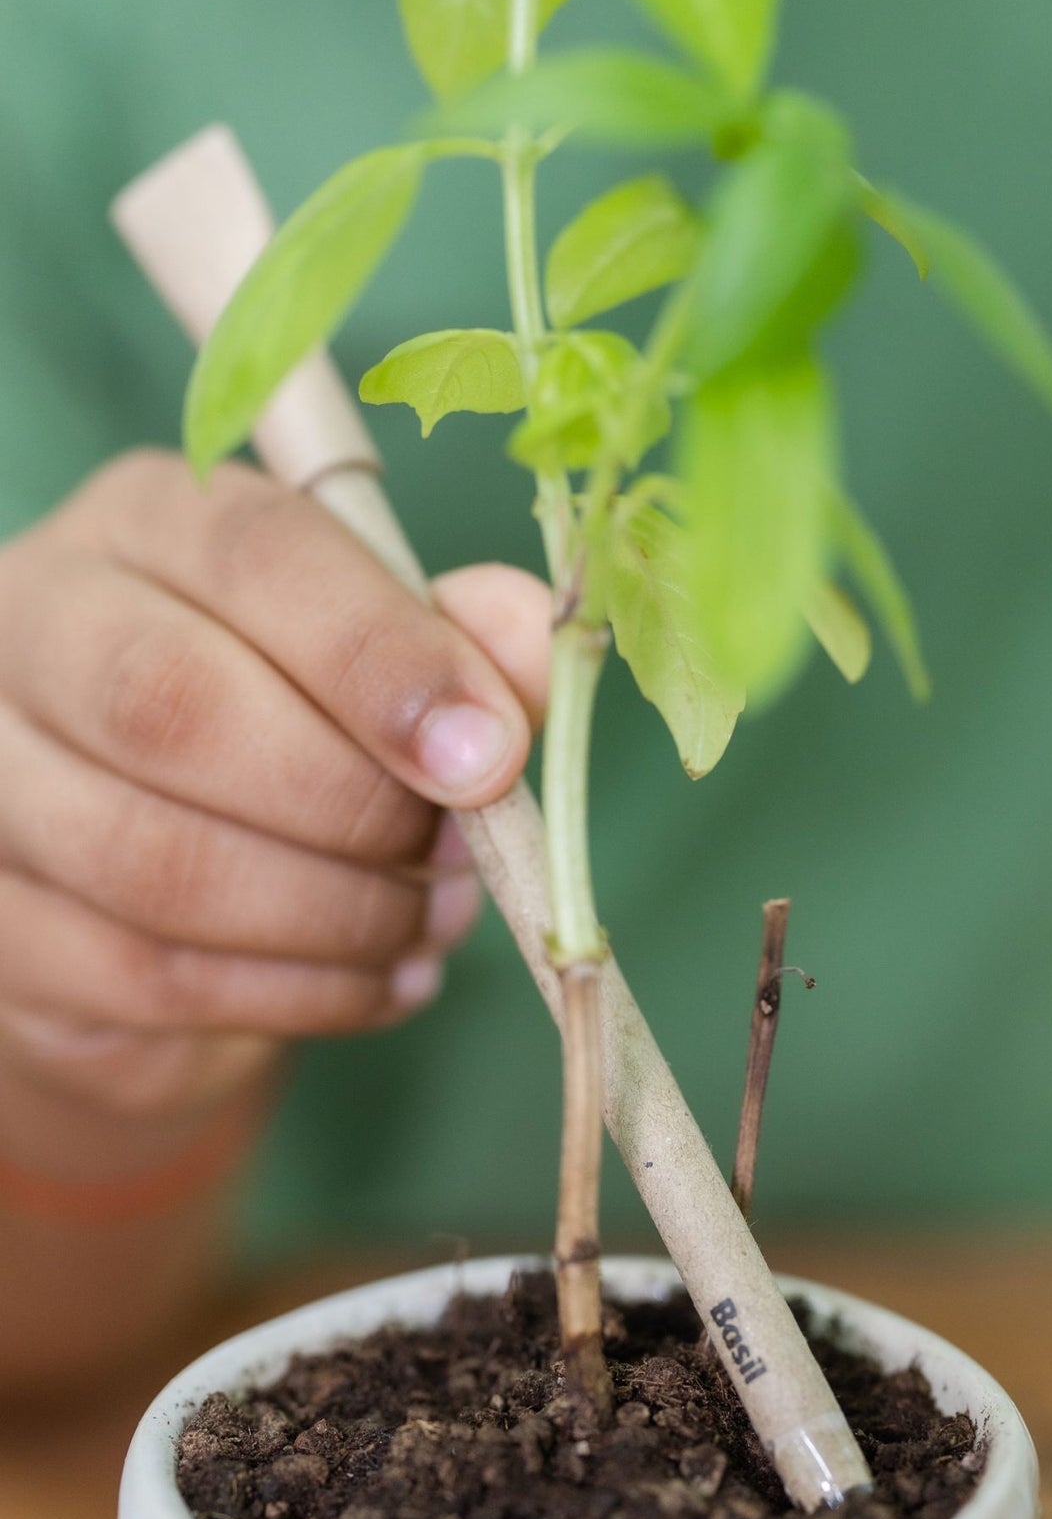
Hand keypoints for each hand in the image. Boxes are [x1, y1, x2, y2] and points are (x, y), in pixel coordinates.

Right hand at [0, 450, 549, 1128]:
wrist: (162, 886)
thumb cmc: (296, 732)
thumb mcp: (386, 662)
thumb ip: (464, 639)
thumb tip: (534, 631)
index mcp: (151, 523)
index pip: (254, 555)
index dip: (382, 658)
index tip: (488, 755)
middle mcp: (35, 622)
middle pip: (172, 706)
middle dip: (354, 803)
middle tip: (459, 852)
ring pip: (158, 861)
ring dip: (336, 914)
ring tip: (428, 920)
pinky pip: (152, 976)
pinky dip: (300, 994)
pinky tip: (379, 980)